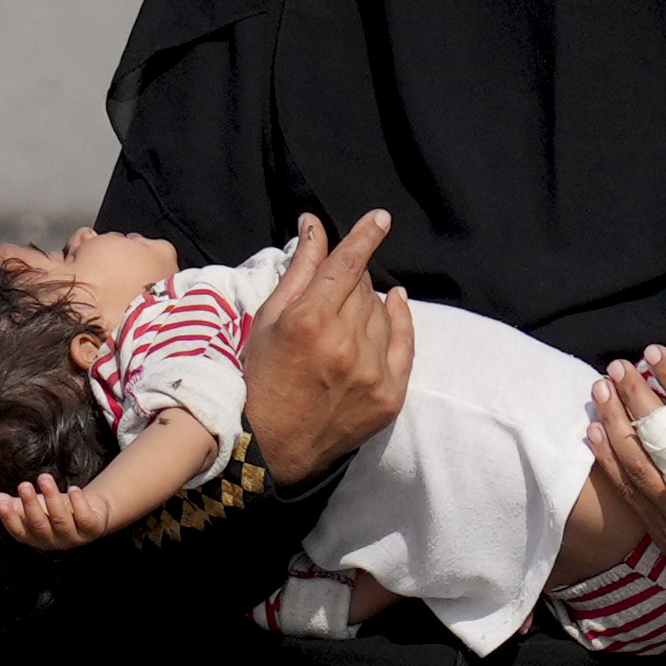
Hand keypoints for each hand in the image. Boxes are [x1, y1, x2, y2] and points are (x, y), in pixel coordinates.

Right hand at [0, 471, 114, 553]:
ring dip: (52, 497)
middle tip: (24, 485)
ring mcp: (73, 537)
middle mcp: (53, 541)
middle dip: (30, 504)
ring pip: (61, 519)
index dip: (9, 518)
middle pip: (39, 525)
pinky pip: (84, 518)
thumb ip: (13, 504)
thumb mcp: (33, 505)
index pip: (18, 531)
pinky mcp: (92, 530)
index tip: (1, 502)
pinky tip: (73, 488)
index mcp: (35, 537)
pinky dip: (79, 502)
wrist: (90, 508)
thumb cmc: (54, 508)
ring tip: (45, 477)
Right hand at [241, 211, 411, 481]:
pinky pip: (405, 345)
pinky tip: (396, 303)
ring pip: (382, 314)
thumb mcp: (268, 320)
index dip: (365, 238)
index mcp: (310, 321)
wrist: (270, 447)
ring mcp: (372, 372)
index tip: (381, 218)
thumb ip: (298, 271)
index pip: (347, 266)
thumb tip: (314, 226)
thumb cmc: (259, 378)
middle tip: (333, 292)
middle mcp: (346, 343)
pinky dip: (401, 320)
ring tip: (344, 317)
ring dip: (368, 306)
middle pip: (364, 289)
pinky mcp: (390, 396)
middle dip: (352, 282)